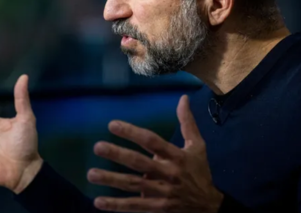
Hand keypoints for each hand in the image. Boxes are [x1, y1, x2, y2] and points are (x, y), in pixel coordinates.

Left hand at [87, 95, 223, 212]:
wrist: (209, 206)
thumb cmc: (199, 172)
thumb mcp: (198, 146)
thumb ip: (187, 122)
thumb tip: (183, 98)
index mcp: (177, 156)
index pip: (152, 141)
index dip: (132, 132)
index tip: (112, 125)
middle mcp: (168, 173)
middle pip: (139, 163)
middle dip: (118, 154)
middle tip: (98, 147)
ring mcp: (162, 193)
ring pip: (133, 185)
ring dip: (111, 180)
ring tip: (91, 174)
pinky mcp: (158, 208)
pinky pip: (135, 206)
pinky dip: (116, 205)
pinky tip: (98, 201)